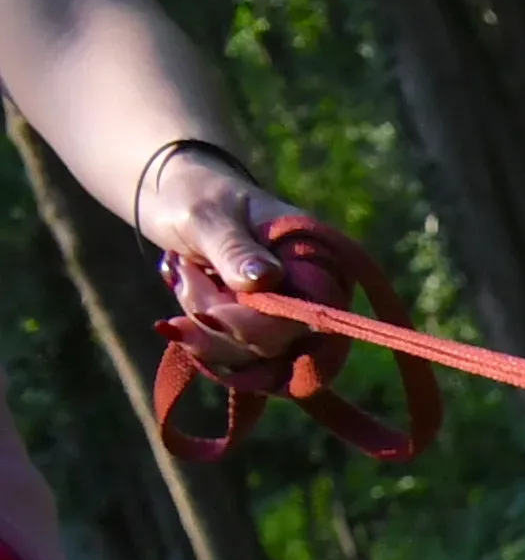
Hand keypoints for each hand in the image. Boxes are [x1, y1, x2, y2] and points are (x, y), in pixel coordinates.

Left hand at [129, 140, 316, 373]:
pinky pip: (237, 364)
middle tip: (184, 277)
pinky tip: (182, 315)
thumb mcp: (209, 215)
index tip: (207, 315)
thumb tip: (267, 278)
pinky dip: (202, 344)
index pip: (310, 316)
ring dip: (204, 332)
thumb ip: (235, 248)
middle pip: (281, 348)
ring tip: (184, 278)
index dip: (262, 328)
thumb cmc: (197, 195)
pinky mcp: (260, 336)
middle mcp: (311, 298)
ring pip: (253, 361)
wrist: (174, 198)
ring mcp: (286, 321)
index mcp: (316, 262)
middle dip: (220, 327)